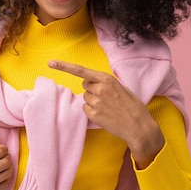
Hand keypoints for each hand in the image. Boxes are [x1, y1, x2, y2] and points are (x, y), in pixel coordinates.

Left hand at [48, 60, 164, 168]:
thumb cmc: (132, 106)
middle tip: (107, 97)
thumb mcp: (122, 88)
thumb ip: (105, 82)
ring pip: (85, 97)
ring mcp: (95, 102)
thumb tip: (91, 83)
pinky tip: (105, 114)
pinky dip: (92, 111)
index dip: (64, 66)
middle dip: (92, 89)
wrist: (139, 127)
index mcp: (107, 79)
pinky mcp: (93, 114)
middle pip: (85, 85)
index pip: (81, 71)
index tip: (51, 63)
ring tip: (109, 107)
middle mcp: (99, 89)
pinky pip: (85, 108)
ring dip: (93, 100)